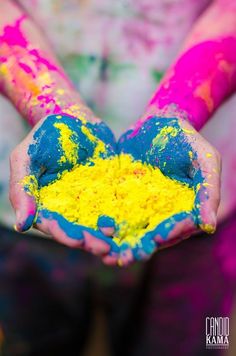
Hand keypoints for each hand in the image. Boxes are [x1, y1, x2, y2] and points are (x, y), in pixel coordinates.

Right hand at [9, 114, 118, 256]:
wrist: (75, 120)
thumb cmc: (45, 136)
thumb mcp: (26, 157)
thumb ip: (22, 189)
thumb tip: (21, 225)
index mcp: (44, 205)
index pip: (53, 226)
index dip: (65, 235)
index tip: (78, 240)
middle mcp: (65, 209)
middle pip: (77, 231)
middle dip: (90, 241)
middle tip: (105, 248)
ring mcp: (87, 203)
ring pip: (96, 226)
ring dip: (106, 237)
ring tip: (117, 244)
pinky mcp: (106, 194)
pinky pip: (113, 210)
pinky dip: (119, 220)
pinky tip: (126, 225)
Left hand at [115, 115, 220, 263]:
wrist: (157, 122)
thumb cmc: (185, 138)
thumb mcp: (203, 158)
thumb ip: (209, 189)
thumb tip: (209, 226)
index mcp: (187, 208)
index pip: (178, 228)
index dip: (166, 235)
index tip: (153, 239)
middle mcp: (165, 213)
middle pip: (153, 237)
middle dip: (138, 249)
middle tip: (123, 258)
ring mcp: (144, 208)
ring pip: (133, 231)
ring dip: (120, 245)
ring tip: (105, 255)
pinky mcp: (125, 200)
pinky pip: (117, 215)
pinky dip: (107, 226)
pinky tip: (96, 231)